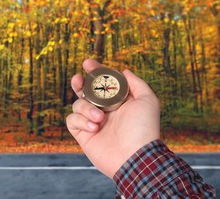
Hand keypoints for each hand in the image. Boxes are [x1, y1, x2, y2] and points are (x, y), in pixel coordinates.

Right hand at [66, 59, 159, 177]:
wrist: (135, 157)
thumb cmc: (143, 129)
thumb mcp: (147, 100)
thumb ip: (136, 83)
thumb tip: (124, 71)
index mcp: (117, 102)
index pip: (102, 83)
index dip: (94, 71)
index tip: (88, 63)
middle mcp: (104, 111)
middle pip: (85, 91)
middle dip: (79, 83)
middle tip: (78, 79)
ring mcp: (92, 122)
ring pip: (78, 104)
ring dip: (86, 108)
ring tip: (100, 118)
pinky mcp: (83, 135)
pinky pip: (72, 120)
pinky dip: (80, 121)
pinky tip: (94, 127)